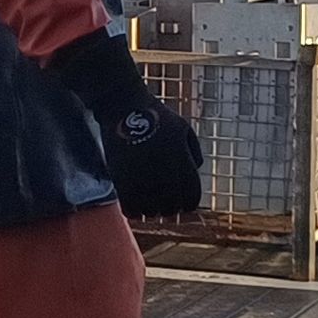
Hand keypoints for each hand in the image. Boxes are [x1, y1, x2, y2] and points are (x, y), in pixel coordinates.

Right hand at [46, 30, 206, 218]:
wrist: (122, 105)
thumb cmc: (155, 116)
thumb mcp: (182, 128)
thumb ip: (193, 151)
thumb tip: (196, 172)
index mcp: (181, 159)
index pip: (191, 197)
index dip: (189, 204)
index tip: (184, 205)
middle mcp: (163, 171)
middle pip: (172, 208)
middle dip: (171, 208)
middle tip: (166, 205)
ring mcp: (142, 176)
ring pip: (152, 211)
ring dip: (153, 211)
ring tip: (150, 204)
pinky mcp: (121, 179)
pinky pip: (131, 209)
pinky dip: (135, 211)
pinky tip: (134, 203)